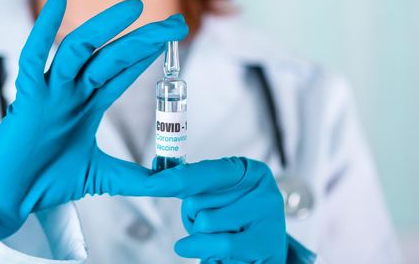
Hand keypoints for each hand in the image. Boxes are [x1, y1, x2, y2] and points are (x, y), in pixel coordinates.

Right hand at [0, 0, 187, 237]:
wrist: (9, 197)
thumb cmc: (47, 182)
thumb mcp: (102, 176)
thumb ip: (136, 177)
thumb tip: (170, 184)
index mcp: (87, 105)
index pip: (121, 71)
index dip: (145, 54)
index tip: (171, 36)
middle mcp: (72, 92)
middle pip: (111, 56)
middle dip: (143, 38)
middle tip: (176, 22)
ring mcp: (50, 92)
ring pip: (78, 50)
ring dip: (105, 27)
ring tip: (135, 7)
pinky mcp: (28, 98)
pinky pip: (33, 58)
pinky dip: (42, 30)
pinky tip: (56, 0)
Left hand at [146, 158, 286, 262]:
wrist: (265, 247)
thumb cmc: (235, 217)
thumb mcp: (217, 193)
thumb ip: (189, 183)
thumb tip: (152, 174)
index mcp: (249, 170)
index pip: (206, 172)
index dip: (175, 178)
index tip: (150, 184)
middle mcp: (263, 190)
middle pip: (196, 201)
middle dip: (191, 215)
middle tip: (211, 221)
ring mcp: (267, 218)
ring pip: (203, 223)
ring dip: (198, 233)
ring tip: (217, 234)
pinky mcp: (265, 244)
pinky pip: (219, 244)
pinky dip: (197, 247)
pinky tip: (190, 247)